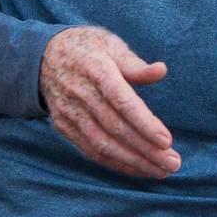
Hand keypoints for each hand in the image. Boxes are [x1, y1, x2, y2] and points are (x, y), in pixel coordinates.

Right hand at [39, 25, 180, 179]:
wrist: (44, 57)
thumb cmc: (88, 48)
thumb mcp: (111, 44)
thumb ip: (135, 63)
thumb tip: (161, 71)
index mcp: (95, 69)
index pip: (121, 101)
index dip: (143, 122)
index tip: (166, 141)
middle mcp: (80, 94)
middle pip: (115, 128)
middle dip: (145, 149)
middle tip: (173, 163)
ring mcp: (69, 113)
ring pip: (103, 144)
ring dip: (133, 161)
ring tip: (161, 171)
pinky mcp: (64, 127)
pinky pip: (90, 150)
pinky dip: (115, 163)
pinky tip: (138, 169)